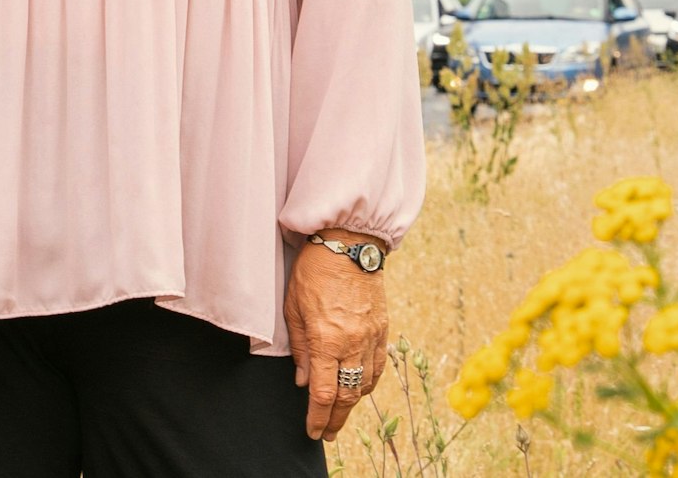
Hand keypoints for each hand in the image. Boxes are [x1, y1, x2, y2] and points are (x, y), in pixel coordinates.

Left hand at [284, 229, 389, 442]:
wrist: (349, 244)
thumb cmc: (314, 271)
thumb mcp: (293, 307)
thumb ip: (299, 347)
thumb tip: (302, 380)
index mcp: (327, 339)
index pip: (324, 392)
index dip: (318, 417)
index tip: (313, 431)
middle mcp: (353, 343)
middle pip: (347, 395)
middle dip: (336, 419)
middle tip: (326, 433)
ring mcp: (372, 337)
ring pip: (365, 384)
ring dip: (353, 403)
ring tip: (340, 413)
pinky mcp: (383, 329)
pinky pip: (379, 366)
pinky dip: (368, 382)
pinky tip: (360, 388)